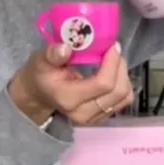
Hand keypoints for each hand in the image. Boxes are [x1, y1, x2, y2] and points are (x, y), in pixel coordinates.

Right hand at [9, 43, 133, 126]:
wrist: (39, 93)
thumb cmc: (41, 74)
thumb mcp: (41, 59)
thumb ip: (53, 54)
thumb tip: (66, 48)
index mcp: (68, 99)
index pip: (102, 84)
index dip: (112, 63)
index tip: (112, 46)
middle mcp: (83, 114)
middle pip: (118, 92)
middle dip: (120, 67)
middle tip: (114, 50)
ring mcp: (94, 119)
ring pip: (124, 97)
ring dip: (123, 76)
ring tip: (114, 61)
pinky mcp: (101, 117)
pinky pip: (123, 101)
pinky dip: (122, 84)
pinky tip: (112, 72)